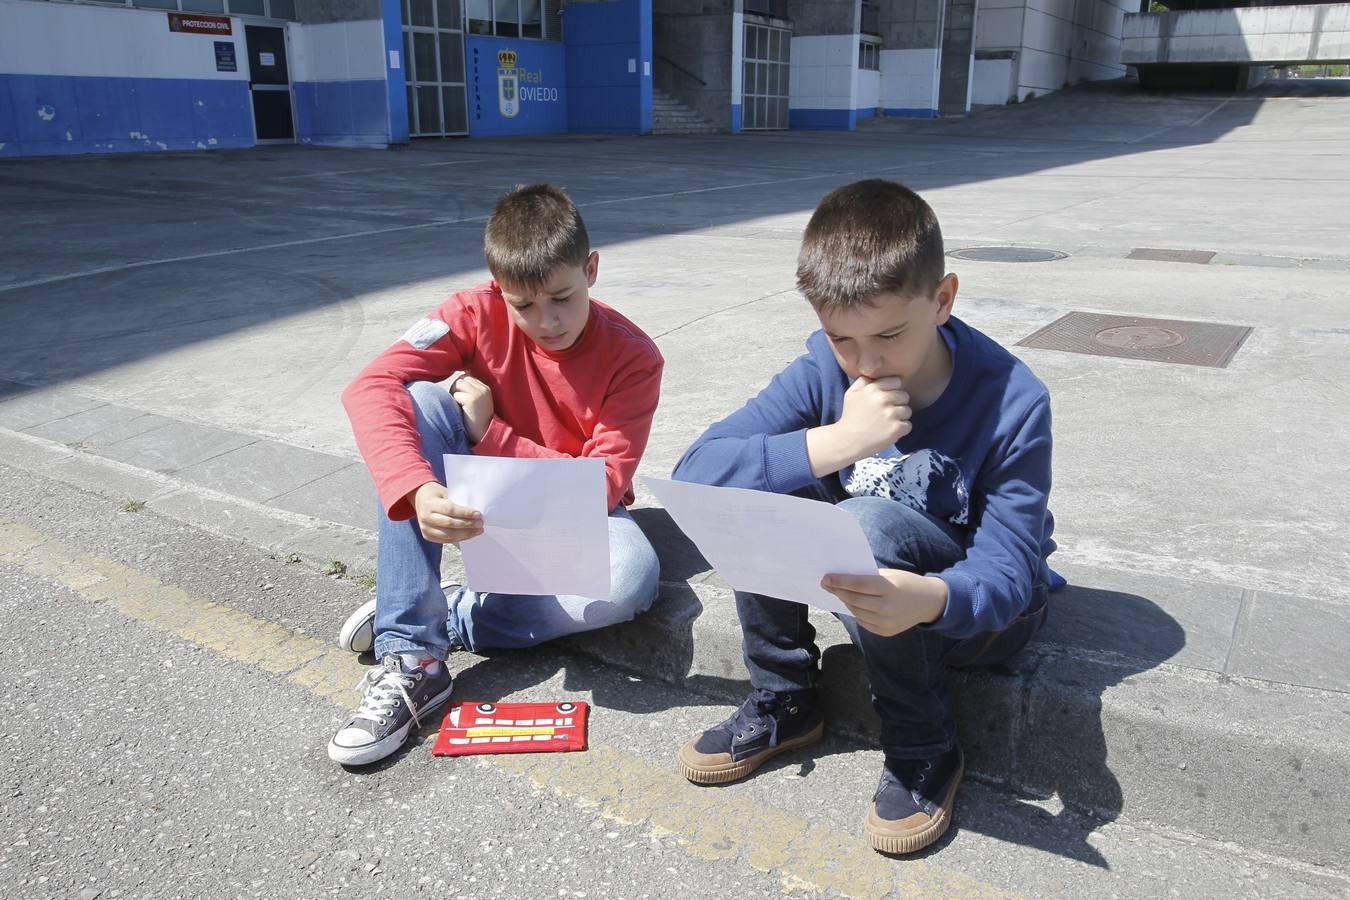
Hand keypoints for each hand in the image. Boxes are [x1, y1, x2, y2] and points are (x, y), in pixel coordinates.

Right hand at [410, 481, 483, 543]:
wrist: (420, 499)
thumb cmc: (437, 494)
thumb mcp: (445, 493)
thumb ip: (457, 502)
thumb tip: (475, 513)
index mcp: (430, 503)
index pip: (450, 510)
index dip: (465, 513)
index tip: (478, 514)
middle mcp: (425, 517)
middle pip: (449, 523)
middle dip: (467, 525)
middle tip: (480, 524)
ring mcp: (425, 528)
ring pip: (448, 535)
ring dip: (465, 534)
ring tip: (478, 531)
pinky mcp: (427, 536)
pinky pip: (445, 540)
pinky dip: (459, 538)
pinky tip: (469, 535)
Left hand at [446, 374, 493, 443]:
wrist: (484, 436)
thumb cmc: (476, 422)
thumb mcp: (477, 404)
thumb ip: (470, 392)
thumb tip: (456, 383)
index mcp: (486, 389)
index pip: (468, 377)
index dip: (460, 387)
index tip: (460, 398)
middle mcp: (483, 389)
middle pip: (462, 378)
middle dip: (456, 388)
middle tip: (457, 402)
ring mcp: (478, 394)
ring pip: (458, 384)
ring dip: (454, 394)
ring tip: (458, 406)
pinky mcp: (472, 400)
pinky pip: (456, 395)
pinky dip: (455, 403)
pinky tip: (461, 412)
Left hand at [821, 569, 946, 636]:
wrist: (929, 602)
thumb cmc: (907, 583)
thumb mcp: (891, 574)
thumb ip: (869, 578)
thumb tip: (843, 580)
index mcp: (889, 589)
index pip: (858, 585)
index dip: (840, 582)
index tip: (826, 578)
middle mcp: (888, 607)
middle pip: (854, 600)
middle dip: (838, 591)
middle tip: (826, 585)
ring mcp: (887, 622)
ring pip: (857, 612)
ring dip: (845, 602)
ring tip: (839, 593)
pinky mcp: (886, 632)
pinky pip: (864, 622)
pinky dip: (856, 613)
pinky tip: (852, 605)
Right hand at [837, 376, 910, 456]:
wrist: (847, 441)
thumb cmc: (850, 417)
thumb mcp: (851, 394)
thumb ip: (863, 381)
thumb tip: (874, 373)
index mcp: (873, 389)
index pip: (896, 381)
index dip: (893, 390)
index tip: (887, 398)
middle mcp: (883, 399)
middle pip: (904, 396)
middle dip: (897, 403)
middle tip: (886, 412)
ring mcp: (891, 414)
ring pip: (907, 411)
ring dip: (900, 417)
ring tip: (887, 422)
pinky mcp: (896, 428)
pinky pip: (908, 425)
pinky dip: (901, 430)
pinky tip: (889, 431)